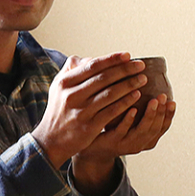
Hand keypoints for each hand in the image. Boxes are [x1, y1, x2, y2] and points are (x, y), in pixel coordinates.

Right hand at [32, 52, 147, 168]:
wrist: (51, 140)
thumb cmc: (59, 110)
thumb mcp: (58, 88)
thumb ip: (72, 70)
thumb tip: (91, 58)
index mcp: (64, 83)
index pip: (92, 66)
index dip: (112, 59)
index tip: (127, 55)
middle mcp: (72, 96)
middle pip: (104, 78)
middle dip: (125, 70)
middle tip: (141, 65)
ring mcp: (81, 111)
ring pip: (110, 94)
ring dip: (129, 84)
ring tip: (143, 79)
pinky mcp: (89, 126)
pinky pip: (112, 110)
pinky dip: (126, 102)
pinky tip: (136, 95)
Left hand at [72, 92, 175, 195]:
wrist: (89, 147)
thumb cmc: (112, 129)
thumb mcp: (130, 121)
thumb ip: (141, 109)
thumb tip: (149, 83)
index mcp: (146, 139)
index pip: (162, 127)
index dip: (169, 115)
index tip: (172, 101)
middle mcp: (139, 144)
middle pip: (155, 128)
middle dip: (161, 112)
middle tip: (163, 97)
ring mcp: (125, 144)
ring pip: (142, 131)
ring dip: (149, 115)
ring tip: (153, 101)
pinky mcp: (111, 142)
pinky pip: (122, 130)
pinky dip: (129, 120)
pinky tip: (132, 109)